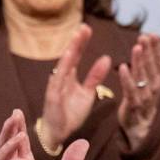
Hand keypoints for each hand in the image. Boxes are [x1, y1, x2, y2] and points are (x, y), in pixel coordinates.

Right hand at [37, 24, 111, 151]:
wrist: (59, 132)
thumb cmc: (71, 111)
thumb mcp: (88, 92)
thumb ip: (95, 76)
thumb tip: (106, 58)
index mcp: (69, 76)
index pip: (76, 55)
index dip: (81, 42)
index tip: (87, 27)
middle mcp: (61, 78)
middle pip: (69, 56)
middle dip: (76, 42)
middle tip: (84, 27)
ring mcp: (56, 86)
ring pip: (63, 65)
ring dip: (70, 51)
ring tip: (77, 38)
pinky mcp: (53, 97)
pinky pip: (57, 81)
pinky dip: (62, 70)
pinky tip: (67, 59)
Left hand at [117, 34, 159, 151]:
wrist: (139, 129)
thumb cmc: (141, 102)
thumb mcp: (147, 84)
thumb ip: (146, 67)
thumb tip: (144, 46)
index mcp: (159, 82)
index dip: (157, 49)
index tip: (152, 34)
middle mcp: (155, 90)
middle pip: (152, 67)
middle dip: (149, 51)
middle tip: (145, 37)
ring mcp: (145, 98)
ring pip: (143, 78)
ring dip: (141, 62)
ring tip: (137, 47)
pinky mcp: (133, 106)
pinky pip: (130, 91)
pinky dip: (127, 79)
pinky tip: (123, 67)